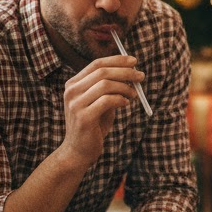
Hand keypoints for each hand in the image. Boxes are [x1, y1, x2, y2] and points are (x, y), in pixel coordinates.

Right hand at [60, 55, 143, 169]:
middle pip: (102, 72)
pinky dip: (121, 100)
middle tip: (141, 76)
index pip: (96, 64)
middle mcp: (71, 91)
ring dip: (125, 87)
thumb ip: (111, 88)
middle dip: (125, 72)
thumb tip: (131, 73)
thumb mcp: (101, 102)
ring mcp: (75, 104)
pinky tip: (126, 104)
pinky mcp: (83, 117)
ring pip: (105, 84)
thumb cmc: (93, 125)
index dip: (117, 60)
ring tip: (134, 95)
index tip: (134, 61)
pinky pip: (107, 101)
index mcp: (73, 84)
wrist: (79, 151)